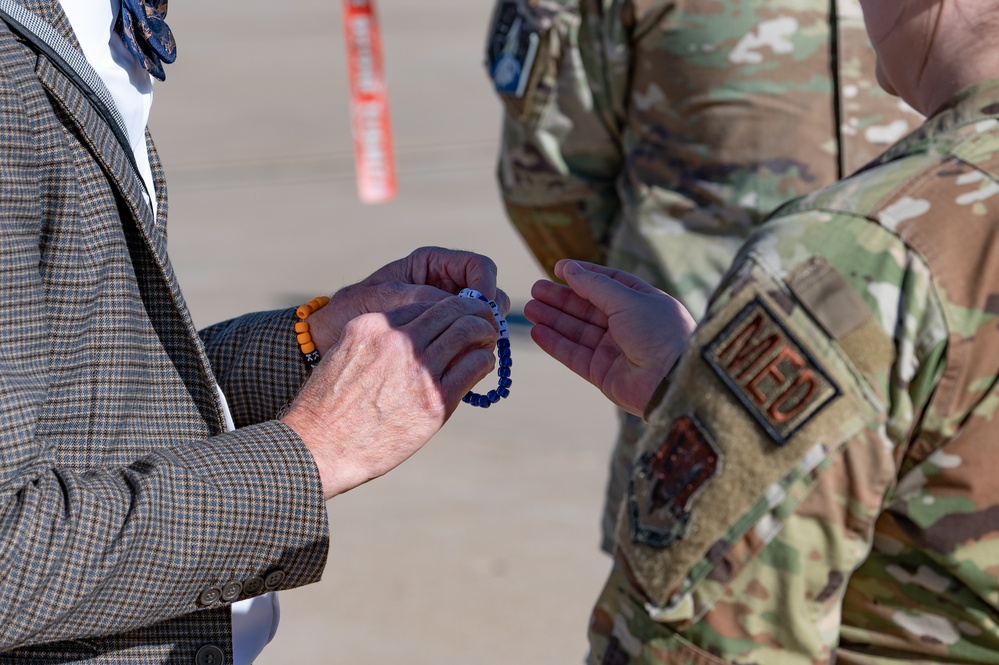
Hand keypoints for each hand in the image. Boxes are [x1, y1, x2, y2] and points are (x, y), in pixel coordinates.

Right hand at [281, 295, 498, 498]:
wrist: (321, 448)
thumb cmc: (328, 408)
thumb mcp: (344, 356)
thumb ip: (375, 342)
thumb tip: (409, 337)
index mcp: (373, 326)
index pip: (424, 303)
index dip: (446, 308)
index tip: (456, 315)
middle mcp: (397, 341)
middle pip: (451, 309)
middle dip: (473, 310)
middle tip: (484, 319)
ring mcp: (418, 369)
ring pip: (468, 331)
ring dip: (484, 331)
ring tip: (489, 338)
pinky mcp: (435, 400)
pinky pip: (474, 365)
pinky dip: (483, 360)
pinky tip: (482, 364)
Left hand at [308, 247, 509, 352]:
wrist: (328, 339)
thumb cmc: (350, 310)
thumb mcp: (381, 298)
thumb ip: (420, 298)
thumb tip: (459, 303)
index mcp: (432, 264)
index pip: (480, 267)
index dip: (488, 287)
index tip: (483, 312)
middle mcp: (444, 284)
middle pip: (489, 294)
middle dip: (490, 315)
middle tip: (486, 338)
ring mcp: (446, 312)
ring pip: (483, 321)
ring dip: (482, 335)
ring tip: (467, 354)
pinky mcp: (442, 338)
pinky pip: (467, 342)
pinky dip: (467, 352)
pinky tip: (453, 365)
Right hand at [525, 260, 695, 416]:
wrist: (673, 380)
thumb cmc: (659, 332)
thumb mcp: (628, 299)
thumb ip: (595, 285)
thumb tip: (569, 268)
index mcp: (642, 302)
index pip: (608, 283)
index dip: (583, 275)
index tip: (558, 268)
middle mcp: (628, 325)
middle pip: (588, 308)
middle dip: (561, 298)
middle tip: (535, 289)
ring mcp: (615, 350)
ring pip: (577, 331)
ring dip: (553, 319)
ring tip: (529, 307)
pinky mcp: (603, 373)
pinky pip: (574, 355)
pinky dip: (555, 343)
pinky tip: (537, 331)